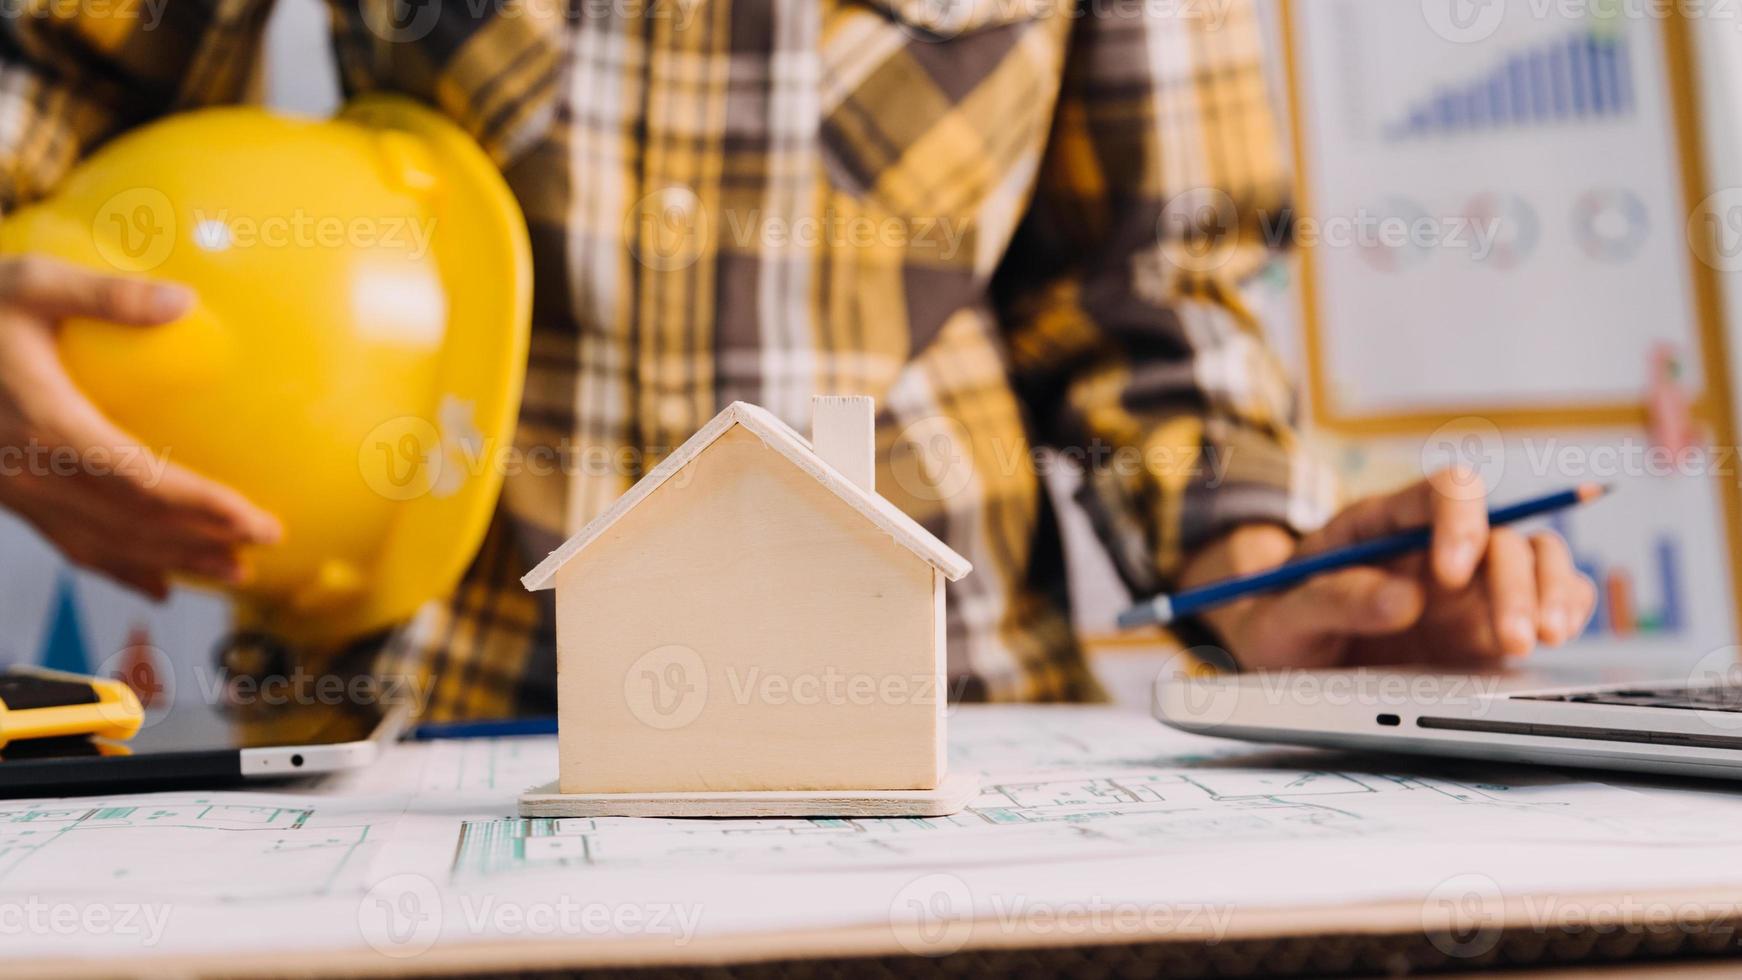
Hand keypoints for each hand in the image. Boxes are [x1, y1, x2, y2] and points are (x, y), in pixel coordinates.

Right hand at [0, 255, 280, 599]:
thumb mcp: (30, 284)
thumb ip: (106, 296)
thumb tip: (183, 301)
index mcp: (47, 425)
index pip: (142, 482)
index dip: (202, 507)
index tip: (255, 520)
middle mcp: (32, 472)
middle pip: (132, 524)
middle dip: (201, 542)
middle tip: (263, 550)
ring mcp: (18, 492)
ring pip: (105, 543)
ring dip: (172, 562)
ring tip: (231, 574)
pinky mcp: (11, 497)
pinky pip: (71, 543)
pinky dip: (120, 568)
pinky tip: (159, 584)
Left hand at [1182, 469, 1598, 669]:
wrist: (1278, 648)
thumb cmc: (1275, 616)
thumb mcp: (1282, 612)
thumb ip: (1333, 599)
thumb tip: (1402, 600)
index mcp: (1383, 523)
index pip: (1442, 492)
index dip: (1458, 522)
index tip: (1449, 574)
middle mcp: (1434, 545)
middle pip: (1499, 534)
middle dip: (1515, 581)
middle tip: (1510, 637)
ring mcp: (1465, 583)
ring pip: (1534, 560)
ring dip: (1550, 593)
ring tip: (1542, 637)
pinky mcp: (1483, 622)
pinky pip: (1544, 599)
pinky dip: (1563, 609)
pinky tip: (1558, 633)